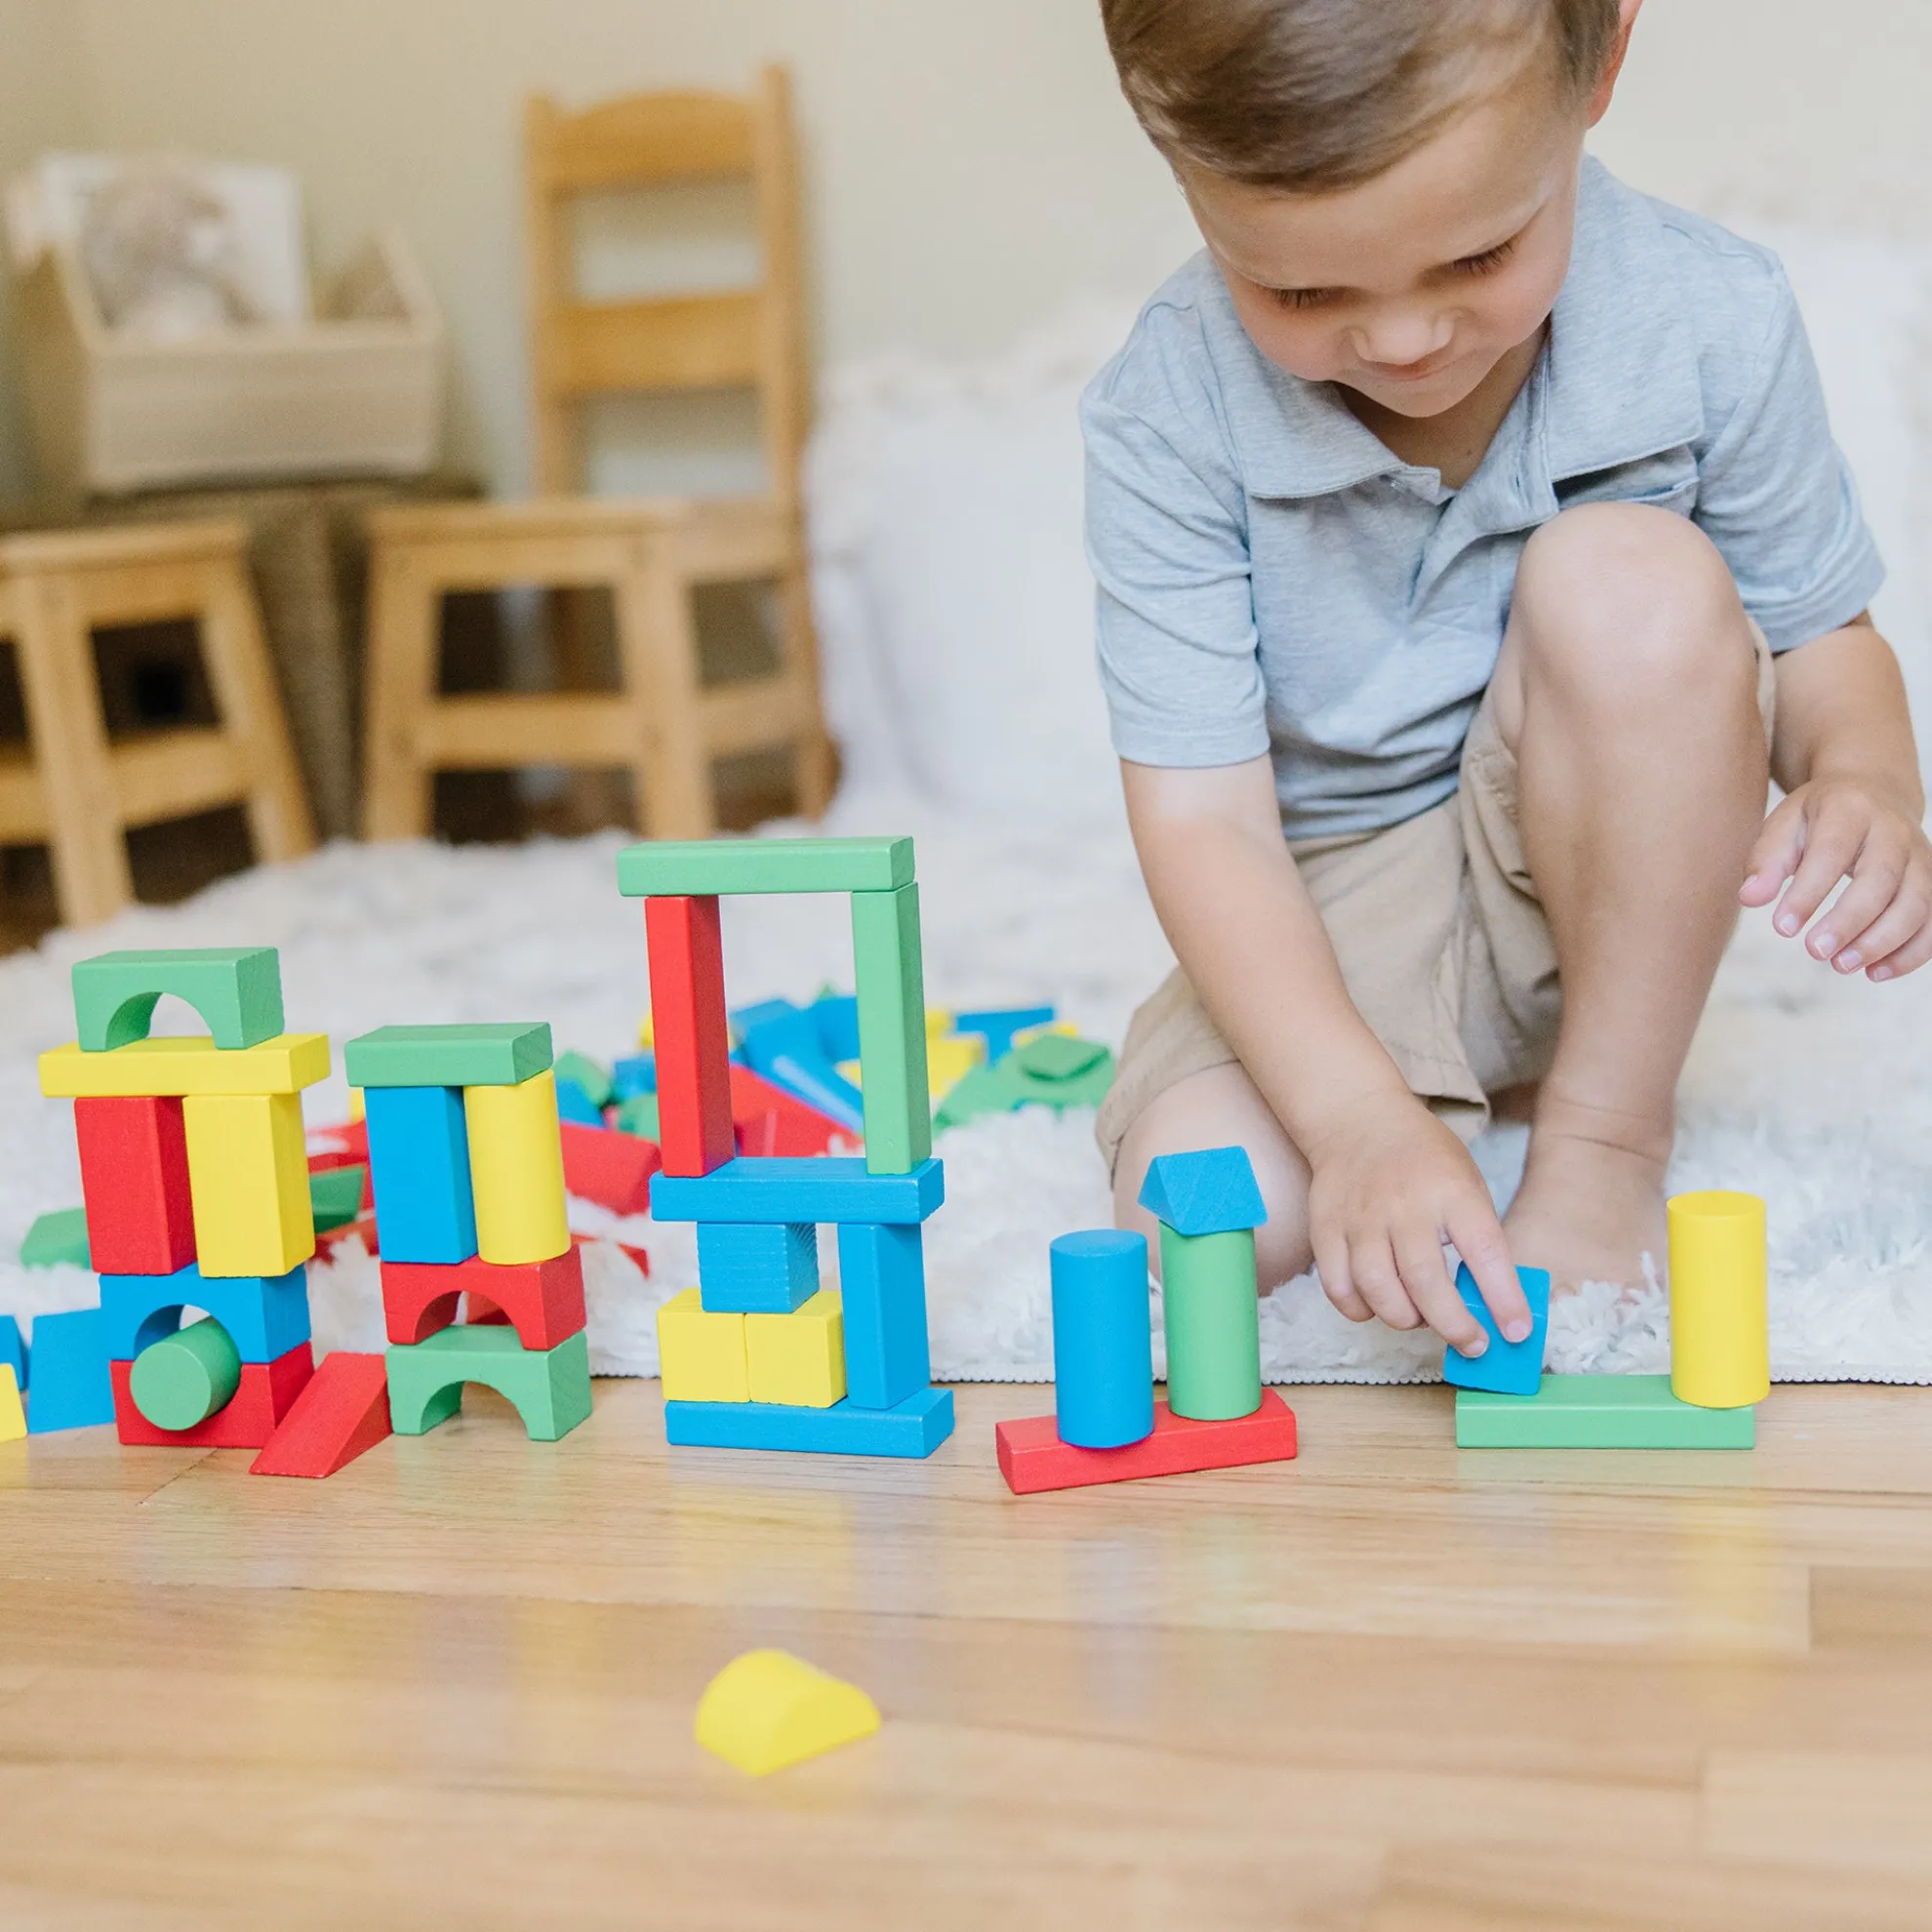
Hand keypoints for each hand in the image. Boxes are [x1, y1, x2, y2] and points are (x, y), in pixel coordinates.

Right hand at [1301, 1087, 1527, 1354]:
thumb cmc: (1425, 1160)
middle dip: (1455, 1327)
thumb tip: (1491, 1306)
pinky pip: (1340, 1289)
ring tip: (1422, 1318)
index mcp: (1452, 1192)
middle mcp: (1404, 1206)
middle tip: (1473, 1344)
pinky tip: (1379, 1304)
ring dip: (1406, 1320)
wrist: (1359, 1120)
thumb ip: (1477, 1240)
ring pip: (1379, 1291)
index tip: (1516, 1332)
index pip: (1485, 1254)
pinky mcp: (1326, 1230)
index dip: (1503, 1300)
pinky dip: (1361, 1310)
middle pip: (1426, 1283)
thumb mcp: (1467, 1184)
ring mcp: (1360, 1219)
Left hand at [1742, 774, 1931, 980]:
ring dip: (1882, 942)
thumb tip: (1749, 898)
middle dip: (1850, 921)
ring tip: (1841, 965)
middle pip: (1881, 880)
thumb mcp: (1785, 824)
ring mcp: (1921, 857)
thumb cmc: (1820, 816)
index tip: (1782, 928)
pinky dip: (1911, 953)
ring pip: (1917, 904)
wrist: (1875, 791)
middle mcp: (1893, 832)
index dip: (1808, 893)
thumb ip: (1766, 861)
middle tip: (1815, 952)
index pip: (1830, 853)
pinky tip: (1875, 972)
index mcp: (1849, 811)